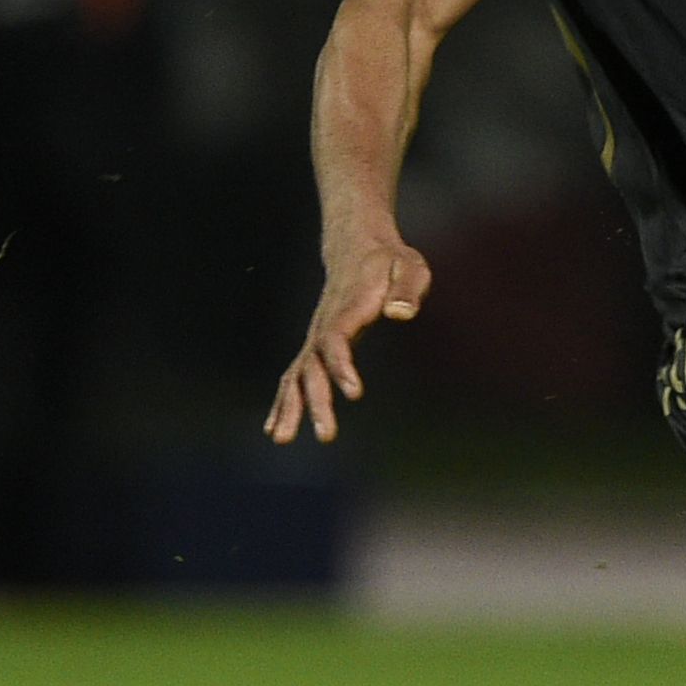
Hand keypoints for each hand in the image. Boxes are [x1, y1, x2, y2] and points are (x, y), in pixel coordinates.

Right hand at [265, 235, 433, 442]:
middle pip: (313, 366)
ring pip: (297, 374)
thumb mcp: (409, 266)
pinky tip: (276, 428)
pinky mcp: (314, 345)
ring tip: (281, 439)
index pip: (336, 340)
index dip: (341, 366)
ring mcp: (315, 336)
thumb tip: (400, 314)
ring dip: (290, 407)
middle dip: (317, 402)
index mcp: (347, 308)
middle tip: (326, 435)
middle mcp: (324, 325)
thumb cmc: (390, 261)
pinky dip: (283, 401)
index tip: (354, 393)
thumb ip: (407, 288)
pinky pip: (294, 376)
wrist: (356, 246)